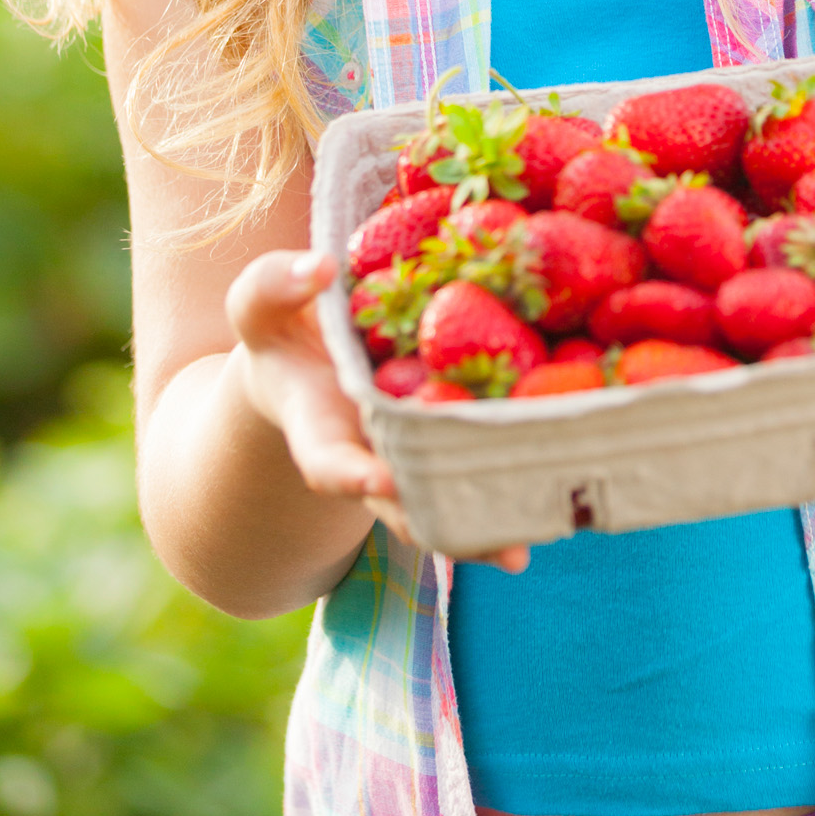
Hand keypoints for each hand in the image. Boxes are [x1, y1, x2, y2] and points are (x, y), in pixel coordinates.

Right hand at [223, 251, 529, 571]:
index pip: (327, 462)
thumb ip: (275, 285)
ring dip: (480, 529)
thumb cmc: (283, 326)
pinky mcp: (446, 444)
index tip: (379, 480)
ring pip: (441, 504)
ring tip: (522, 548)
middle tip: (482, 543)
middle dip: (437, 522)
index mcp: (318, 427)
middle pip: (399, 505)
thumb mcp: (263, 302)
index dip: (352, 475)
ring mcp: (408, 460)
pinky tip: (551, 497)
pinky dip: (507, 487)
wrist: (307, 357)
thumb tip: (318, 267)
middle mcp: (366, 458)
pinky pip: (474, 470)